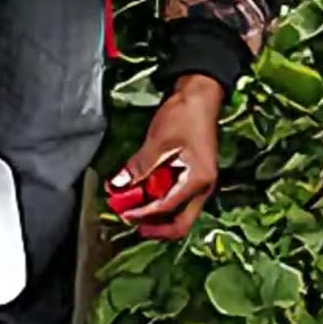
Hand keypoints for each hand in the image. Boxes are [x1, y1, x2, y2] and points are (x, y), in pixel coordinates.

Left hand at [110, 74, 222, 239]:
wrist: (200, 95)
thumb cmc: (185, 115)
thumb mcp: (158, 141)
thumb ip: (139, 167)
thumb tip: (118, 186)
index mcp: (198, 180)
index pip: (168, 208)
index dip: (143, 213)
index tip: (123, 212)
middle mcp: (203, 187)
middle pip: (181, 223)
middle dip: (156, 228)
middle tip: (132, 222)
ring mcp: (199, 183)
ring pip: (179, 213)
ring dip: (156, 215)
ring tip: (134, 208)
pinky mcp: (192, 177)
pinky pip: (177, 199)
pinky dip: (159, 200)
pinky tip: (143, 194)